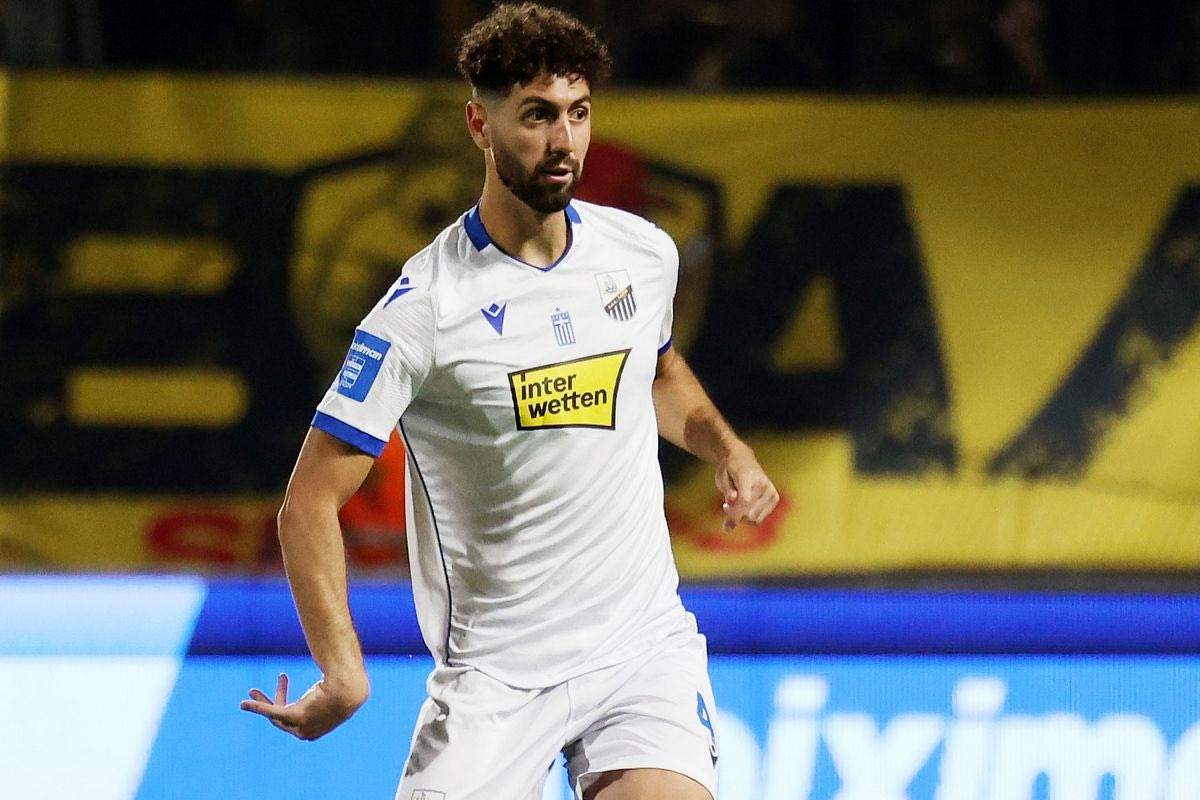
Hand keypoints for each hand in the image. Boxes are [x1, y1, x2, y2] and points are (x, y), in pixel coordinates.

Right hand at [240, 672, 367, 740]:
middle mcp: (309, 732)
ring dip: (261, 704)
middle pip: (282, 718)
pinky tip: (245, 703)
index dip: (285, 702)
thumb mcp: (336, 687)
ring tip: (251, 691)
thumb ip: (331, 684)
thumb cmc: (346, 684)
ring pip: (275, 715)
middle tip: (256, 690)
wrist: (350, 687)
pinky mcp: (297, 717)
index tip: (282, 680)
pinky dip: (258, 707)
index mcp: (318, 728)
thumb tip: (334, 664)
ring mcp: (303, 726)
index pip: (295, 718)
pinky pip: (272, 712)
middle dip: (269, 703)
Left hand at [716, 444, 779, 530]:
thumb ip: (727, 490)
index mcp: (748, 476)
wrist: (743, 459)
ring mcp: (771, 491)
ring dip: (742, 518)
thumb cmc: (730, 469)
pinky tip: (743, 508)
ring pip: (756, 518)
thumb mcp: (722, 477)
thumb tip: (731, 501)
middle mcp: (763, 484)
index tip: (726, 527)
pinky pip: (760, 518)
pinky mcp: (774, 498)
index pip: (745, 501)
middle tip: (725, 507)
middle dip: (735, 516)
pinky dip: (750, 518)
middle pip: (750, 513)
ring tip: (733, 506)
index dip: (735, 516)